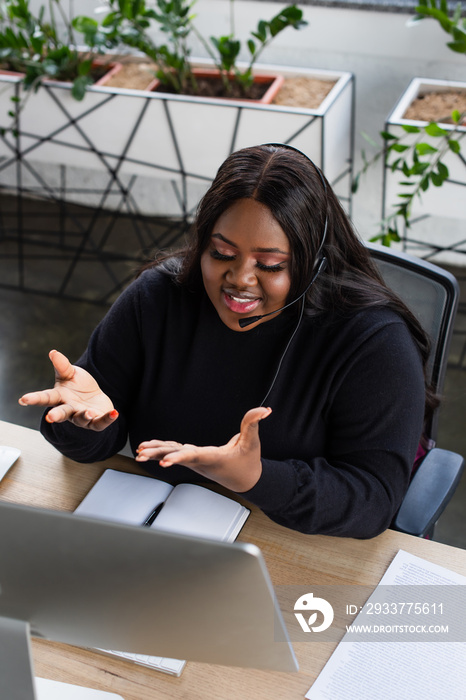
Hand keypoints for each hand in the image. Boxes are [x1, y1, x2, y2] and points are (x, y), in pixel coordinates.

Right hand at [18, 349, 117, 430]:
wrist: (94, 397)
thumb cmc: (78, 385)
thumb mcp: (71, 373)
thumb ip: (62, 365)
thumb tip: (53, 352)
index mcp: (59, 397)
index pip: (45, 397)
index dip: (34, 399)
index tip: (23, 400)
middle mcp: (69, 409)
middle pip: (61, 413)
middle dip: (56, 415)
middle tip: (50, 418)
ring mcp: (81, 417)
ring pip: (81, 419)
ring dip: (84, 416)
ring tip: (88, 412)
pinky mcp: (96, 421)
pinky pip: (101, 422)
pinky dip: (108, 418)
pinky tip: (115, 413)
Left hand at [135, 406, 271, 491]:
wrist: (247, 480)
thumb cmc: (248, 462)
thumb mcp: (253, 442)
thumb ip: (254, 424)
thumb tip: (264, 409)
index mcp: (212, 458)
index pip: (192, 457)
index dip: (177, 458)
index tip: (163, 462)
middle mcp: (201, 461)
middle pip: (176, 457)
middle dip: (158, 455)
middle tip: (141, 455)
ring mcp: (196, 461)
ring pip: (173, 455)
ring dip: (155, 453)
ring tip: (139, 452)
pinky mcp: (194, 458)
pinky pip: (175, 453)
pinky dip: (162, 450)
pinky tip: (149, 448)